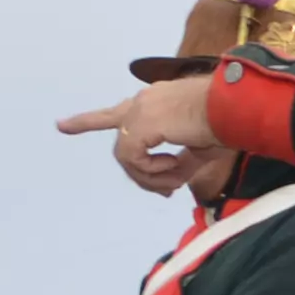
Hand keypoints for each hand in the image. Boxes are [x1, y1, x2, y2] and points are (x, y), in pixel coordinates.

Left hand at [59, 75, 226, 197]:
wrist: (233, 107)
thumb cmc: (224, 123)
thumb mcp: (198, 149)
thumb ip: (178, 164)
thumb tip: (167, 185)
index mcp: (154, 103)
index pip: (114, 113)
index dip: (87, 121)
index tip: (61, 126)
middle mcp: (142, 103)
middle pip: (123, 148)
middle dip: (142, 175)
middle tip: (169, 191)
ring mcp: (139, 111)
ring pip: (127, 158)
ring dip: (152, 176)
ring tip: (178, 179)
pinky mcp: (141, 124)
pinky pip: (134, 161)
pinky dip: (153, 172)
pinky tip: (174, 168)